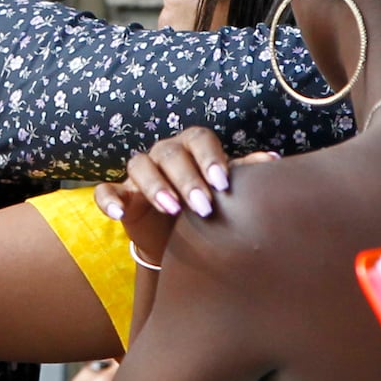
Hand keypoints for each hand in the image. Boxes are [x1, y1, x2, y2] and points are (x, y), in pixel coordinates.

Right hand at [93, 127, 277, 264]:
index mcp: (192, 147)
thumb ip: (244, 173)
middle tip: (203, 205)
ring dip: (156, 186)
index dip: (209, 158)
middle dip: (187, 178)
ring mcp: (140, 173)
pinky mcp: (122, 194)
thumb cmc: (207, 207)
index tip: (223, 183)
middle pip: (171, 153)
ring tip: (173, 209)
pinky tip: (119, 213)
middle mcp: (165, 153)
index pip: (199, 139)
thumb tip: (273, 161)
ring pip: (140, 165)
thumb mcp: (225, 191)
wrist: (180, 241)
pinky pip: (107, 190)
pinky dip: (109, 199)